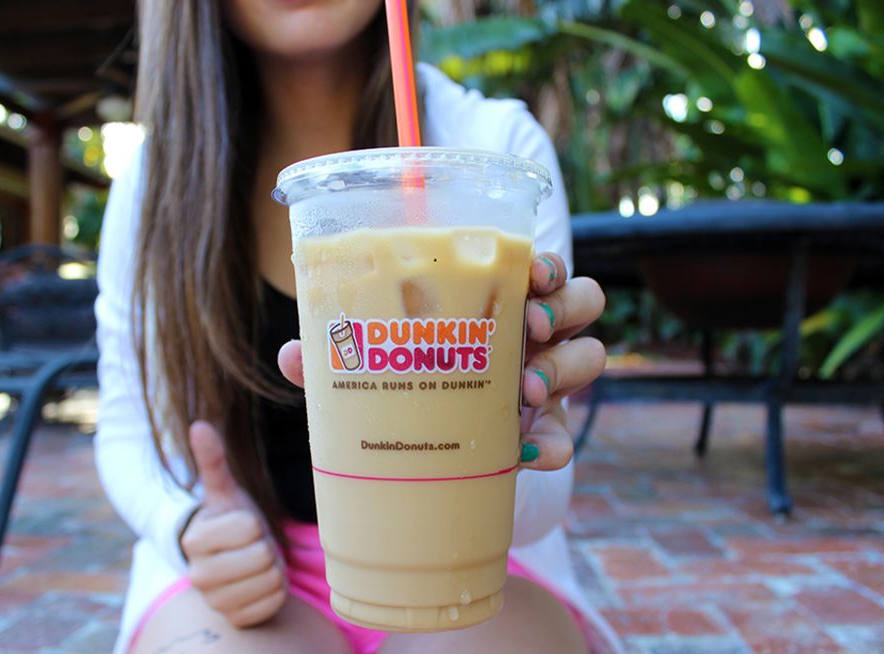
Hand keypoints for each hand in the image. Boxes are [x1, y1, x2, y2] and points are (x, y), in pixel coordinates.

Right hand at [181, 421, 287, 627]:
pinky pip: (273, 602)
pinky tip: (259, 583)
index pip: (249, 527)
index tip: (244, 525)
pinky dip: (275, 592)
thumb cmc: (232, 522)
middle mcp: (198, 575)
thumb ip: (213, 461)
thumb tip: (199, 425)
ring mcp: (215, 602)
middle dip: (266, 546)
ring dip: (273, 569)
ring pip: (270, 580)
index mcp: (194, 540)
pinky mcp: (235, 619)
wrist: (231, 561)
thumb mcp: (225, 493)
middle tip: (253, 545)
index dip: (254, 522)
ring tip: (256, 562)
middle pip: (262, 555)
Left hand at [276, 254, 606, 472]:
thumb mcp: (380, 364)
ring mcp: (548, 383)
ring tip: (525, 388)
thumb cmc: (411, 385)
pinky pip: (568, 438)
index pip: (540, 268)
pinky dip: (553, 445)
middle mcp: (534, 336)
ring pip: (591, 355)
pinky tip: (525, 452)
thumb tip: (292, 353)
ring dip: (564, 367)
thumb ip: (345, 354)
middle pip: (583, 300)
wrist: (436, 456)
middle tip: (530, 323)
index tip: (532, 271)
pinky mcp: (547, 433)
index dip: (547, 263)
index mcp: (498, 302)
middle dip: (564, 306)